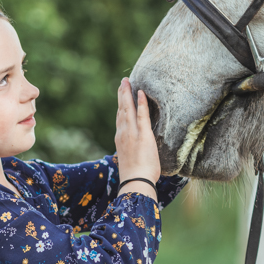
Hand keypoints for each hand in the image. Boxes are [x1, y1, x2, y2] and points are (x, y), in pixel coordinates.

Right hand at [114, 78, 160, 198]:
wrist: (136, 182)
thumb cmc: (136, 175)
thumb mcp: (131, 159)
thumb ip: (133, 150)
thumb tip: (137, 150)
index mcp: (121, 139)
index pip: (120, 118)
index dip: (121, 105)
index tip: (121, 94)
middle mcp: (124, 133)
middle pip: (121, 109)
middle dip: (122, 94)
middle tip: (123, 81)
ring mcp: (132, 133)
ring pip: (128, 109)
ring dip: (128, 93)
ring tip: (127, 82)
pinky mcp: (143, 135)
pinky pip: (142, 115)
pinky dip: (141, 103)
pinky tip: (140, 92)